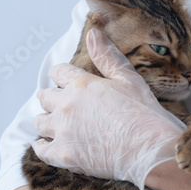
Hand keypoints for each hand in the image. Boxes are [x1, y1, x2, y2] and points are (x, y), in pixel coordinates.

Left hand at [33, 29, 183, 189]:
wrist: (150, 150)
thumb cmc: (145, 114)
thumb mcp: (129, 79)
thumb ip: (108, 57)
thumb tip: (93, 34)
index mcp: (81, 84)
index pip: (59, 72)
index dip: (60, 75)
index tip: (61, 79)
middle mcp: (67, 105)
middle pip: (45, 97)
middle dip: (51, 97)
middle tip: (59, 102)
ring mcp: (63, 131)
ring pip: (40, 122)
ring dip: (46, 120)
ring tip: (53, 124)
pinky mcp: (64, 155)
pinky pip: (41, 149)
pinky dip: (41, 145)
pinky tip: (45, 144)